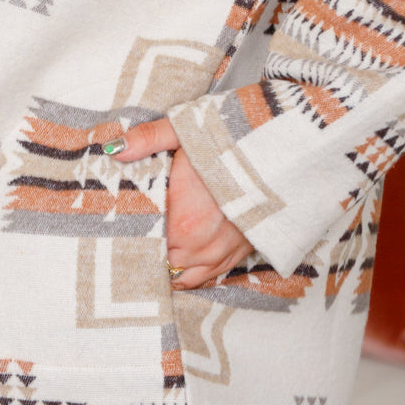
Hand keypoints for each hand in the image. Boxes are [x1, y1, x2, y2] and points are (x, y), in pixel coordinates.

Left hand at [106, 118, 253, 288]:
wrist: (290, 148)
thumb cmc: (237, 136)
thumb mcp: (188, 129)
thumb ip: (148, 140)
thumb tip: (114, 149)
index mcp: (184, 219)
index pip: (144, 244)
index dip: (130, 236)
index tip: (120, 226)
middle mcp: (204, 244)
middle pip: (162, 263)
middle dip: (149, 251)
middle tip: (133, 237)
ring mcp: (226, 250)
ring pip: (187, 276)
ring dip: (171, 265)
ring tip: (156, 251)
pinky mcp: (245, 250)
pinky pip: (212, 274)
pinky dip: (196, 270)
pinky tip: (185, 257)